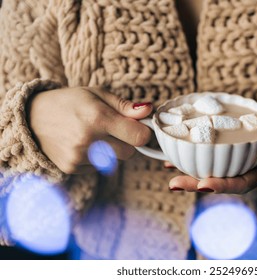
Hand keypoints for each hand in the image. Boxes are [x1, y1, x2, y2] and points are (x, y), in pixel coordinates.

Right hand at [27, 87, 151, 173]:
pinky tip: (83, 144)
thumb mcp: (96, 94)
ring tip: (94, 135)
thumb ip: (125, 105)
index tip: (138, 126)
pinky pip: (100, 167)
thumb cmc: (68, 102)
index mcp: (97, 118)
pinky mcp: (72, 168)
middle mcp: (88, 140)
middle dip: (128, 142)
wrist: (30, 118)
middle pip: (130, 152)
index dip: (143, 132)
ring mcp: (79, 157)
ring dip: (112, 150)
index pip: (139, 137)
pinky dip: (98, 158)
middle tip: (113, 129)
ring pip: (115, 161)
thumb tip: (149, 110)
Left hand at [168, 104, 256, 192]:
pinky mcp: (226, 150)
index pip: (239, 184)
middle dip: (195, 184)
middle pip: (218, 180)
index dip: (221, 186)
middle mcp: (243, 169)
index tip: (203, 185)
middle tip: (173, 184)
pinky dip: (190, 156)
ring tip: (168, 171)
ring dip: (188, 173)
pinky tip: (173, 157)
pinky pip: (206, 156)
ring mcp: (233, 161)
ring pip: (209, 169)